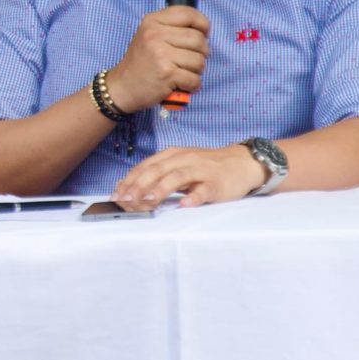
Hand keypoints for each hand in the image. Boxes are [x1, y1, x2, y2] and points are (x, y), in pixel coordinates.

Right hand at [105, 6, 209, 114]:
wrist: (122, 87)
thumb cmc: (140, 62)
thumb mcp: (149, 35)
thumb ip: (171, 28)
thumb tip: (203, 30)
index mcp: (152, 21)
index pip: (187, 13)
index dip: (202, 23)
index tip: (204, 33)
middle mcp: (155, 35)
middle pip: (198, 39)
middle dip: (202, 52)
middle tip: (192, 60)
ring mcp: (161, 54)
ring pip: (199, 60)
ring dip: (197, 70)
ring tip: (184, 72)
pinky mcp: (166, 74)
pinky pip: (194, 79)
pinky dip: (193, 85)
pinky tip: (182, 84)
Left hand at [111, 143, 265, 210]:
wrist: (242, 162)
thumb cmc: (206, 167)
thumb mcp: (181, 165)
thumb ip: (159, 174)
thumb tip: (131, 189)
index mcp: (173, 155)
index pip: (146, 166)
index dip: (130, 180)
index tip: (116, 195)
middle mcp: (185, 159)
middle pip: (158, 170)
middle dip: (139, 186)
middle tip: (125, 201)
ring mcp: (201, 170)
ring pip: (177, 177)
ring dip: (160, 189)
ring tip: (147, 201)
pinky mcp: (217, 183)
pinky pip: (204, 189)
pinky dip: (194, 196)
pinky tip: (185, 204)